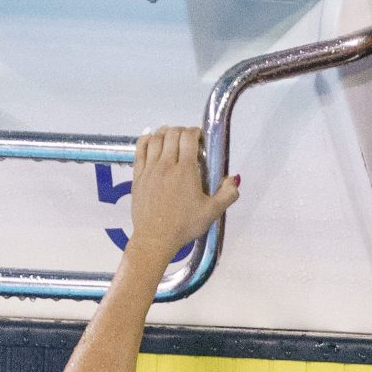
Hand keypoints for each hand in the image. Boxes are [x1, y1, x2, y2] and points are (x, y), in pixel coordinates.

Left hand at [125, 125, 240, 259]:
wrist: (155, 239)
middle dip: (182, 131)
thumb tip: (234, 179)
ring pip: (155, 138)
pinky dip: (146, 139)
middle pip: (172, 133)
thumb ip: (227, 194)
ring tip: (171, 138)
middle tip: (188, 141)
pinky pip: (139, 149)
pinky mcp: (137, 176)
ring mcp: (150, 169)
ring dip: (165, 132)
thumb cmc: (184, 225)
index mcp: (185, 170)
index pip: (189, 137)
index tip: (200, 139)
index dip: (196, 132)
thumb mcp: (212, 212)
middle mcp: (166, 165)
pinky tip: (151, 139)